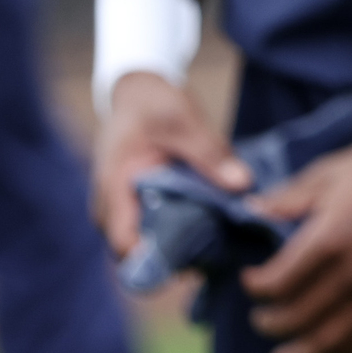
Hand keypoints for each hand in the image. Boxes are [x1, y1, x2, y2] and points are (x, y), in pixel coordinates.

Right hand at [94, 70, 246, 259]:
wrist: (136, 91)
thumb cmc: (156, 103)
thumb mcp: (186, 120)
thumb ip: (211, 153)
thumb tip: (243, 185)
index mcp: (114, 185)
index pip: (123, 242)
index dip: (154, 259)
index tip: (194, 261)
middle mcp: (108, 204)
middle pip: (130, 252)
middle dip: (168, 259)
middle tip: (213, 254)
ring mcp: (117, 206)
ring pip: (138, 244)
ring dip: (170, 249)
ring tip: (213, 245)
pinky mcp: (130, 204)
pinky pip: (145, 230)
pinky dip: (169, 235)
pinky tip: (204, 231)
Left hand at [242, 135, 351, 352]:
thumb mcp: (334, 171)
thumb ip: (291, 197)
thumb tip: (252, 210)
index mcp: (331, 237)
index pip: (277, 282)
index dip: (255, 288)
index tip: (252, 282)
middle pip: (298, 317)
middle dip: (270, 324)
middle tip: (263, 321)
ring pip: (331, 341)